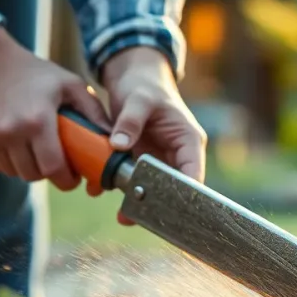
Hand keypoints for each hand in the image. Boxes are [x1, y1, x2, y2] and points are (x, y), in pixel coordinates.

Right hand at [0, 28, 108, 190]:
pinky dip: (6, 163)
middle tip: (56, 163)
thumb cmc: (31, 71)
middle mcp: (10, 132)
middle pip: (33, 175)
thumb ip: (92, 111)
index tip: (73, 177)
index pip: (54, 169)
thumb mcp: (68, 83)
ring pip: (13, 173)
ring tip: (35, 152)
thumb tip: (113, 139)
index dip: (66, 180)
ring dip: (27, 168)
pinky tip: (14, 146)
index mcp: (37, 120)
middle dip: (49, 174)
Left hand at [101, 46, 206, 224]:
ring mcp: (158, 161)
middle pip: (174, 189)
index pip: (193, 174)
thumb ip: (130, 120)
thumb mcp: (138, 98)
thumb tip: (118, 145)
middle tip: (140, 217)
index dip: (186, 194)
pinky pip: (134, 181)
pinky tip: (103, 193)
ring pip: (153, 190)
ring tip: (123, 216)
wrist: (133, 79)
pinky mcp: (140, 162)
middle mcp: (177, 155)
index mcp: (188, 141)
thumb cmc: (144, 85)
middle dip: (158, 205)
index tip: (171, 210)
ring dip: (137, 202)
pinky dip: (120, 189)